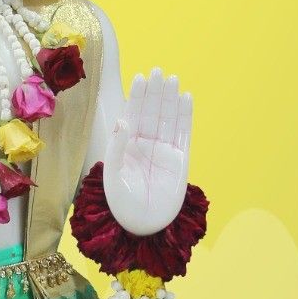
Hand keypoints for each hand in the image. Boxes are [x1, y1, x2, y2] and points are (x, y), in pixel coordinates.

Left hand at [103, 68, 192, 235]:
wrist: (143, 227)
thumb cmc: (121, 206)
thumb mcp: (112, 176)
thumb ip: (117, 148)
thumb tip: (123, 121)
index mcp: (127, 148)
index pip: (133, 116)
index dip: (137, 97)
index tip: (140, 77)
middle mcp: (145, 146)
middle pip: (151, 113)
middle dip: (154, 92)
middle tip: (157, 70)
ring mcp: (164, 151)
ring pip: (168, 119)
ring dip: (170, 99)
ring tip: (171, 79)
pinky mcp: (180, 160)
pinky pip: (183, 133)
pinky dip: (185, 116)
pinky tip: (185, 98)